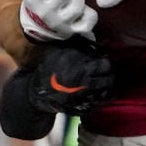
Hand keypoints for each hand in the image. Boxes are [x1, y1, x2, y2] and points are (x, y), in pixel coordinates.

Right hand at [0, 38, 114, 128]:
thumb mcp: (58, 50)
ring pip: (105, 93)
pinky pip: (96, 104)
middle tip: (105, 74)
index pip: (105, 65)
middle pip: (109, 80)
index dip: (105, 63)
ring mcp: (84, 96)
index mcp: (82, 67)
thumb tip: (88, 37)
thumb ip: (74, 44)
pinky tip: (95, 95)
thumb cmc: (48, 68)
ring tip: (103, 85)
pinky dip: (98, 100)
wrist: (36, 91)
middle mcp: (86, 82)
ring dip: (107, 89)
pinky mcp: (81, 107)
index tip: (102, 62)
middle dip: (109, 76)